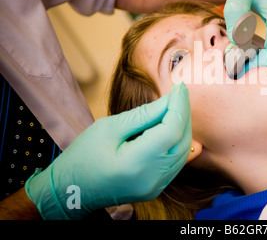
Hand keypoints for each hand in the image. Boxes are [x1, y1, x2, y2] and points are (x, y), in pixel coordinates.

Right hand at [25, 82, 190, 218]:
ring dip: (183, 127)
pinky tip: (170, 125)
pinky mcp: (156, 188)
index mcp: (135, 163)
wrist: (72, 191)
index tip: (179, 86)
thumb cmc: (83, 156)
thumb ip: (143, 114)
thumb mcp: (108, 128)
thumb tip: (169, 100)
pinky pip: (176, 161)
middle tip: (179, 92)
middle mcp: (151, 179)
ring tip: (175, 105)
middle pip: (182, 141)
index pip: (171, 130)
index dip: (178, 106)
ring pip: (183, 151)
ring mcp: (155, 187)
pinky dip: (177, 141)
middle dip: (183, 113)